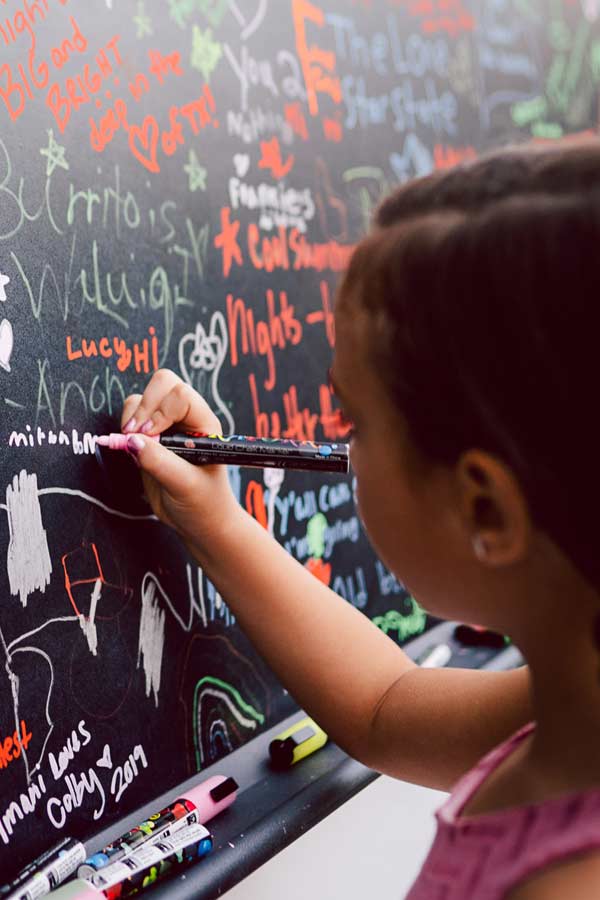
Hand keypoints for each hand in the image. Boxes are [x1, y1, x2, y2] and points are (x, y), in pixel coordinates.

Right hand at [121, 369, 241, 545]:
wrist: (199, 522)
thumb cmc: (204, 504)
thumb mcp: (185, 486)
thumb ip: (160, 462)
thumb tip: (132, 440)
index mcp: (204, 423)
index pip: (181, 396)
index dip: (160, 412)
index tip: (150, 438)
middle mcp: (186, 418)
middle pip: (162, 383)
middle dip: (144, 406)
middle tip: (136, 436)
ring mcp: (167, 425)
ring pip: (142, 398)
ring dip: (132, 417)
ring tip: (134, 445)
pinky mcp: (149, 436)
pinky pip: (131, 415)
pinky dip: (125, 426)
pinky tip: (132, 448)